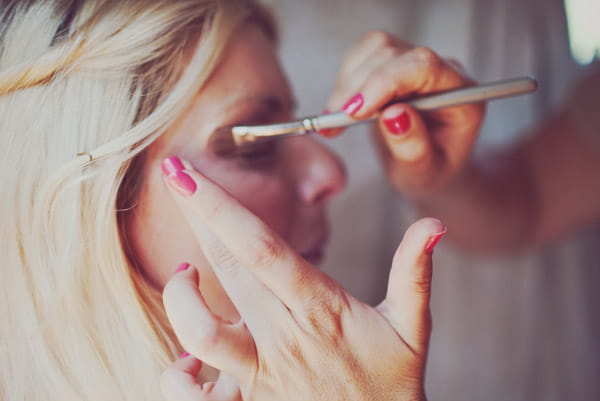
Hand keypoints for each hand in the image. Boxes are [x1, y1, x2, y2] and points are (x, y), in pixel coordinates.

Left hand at [159, 157, 445, 400]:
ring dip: (180, 298)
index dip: (219, 206)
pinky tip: (184, 360)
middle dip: (194, 216)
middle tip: (175, 179)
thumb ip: (414, 273)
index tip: (185, 171)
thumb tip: (433, 223)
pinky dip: (176, 376)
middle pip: (227, 267)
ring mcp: (262, 377)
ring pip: (200, 333)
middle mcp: (285, 338)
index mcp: (320, 308)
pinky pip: (193, 396)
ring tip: (184, 275)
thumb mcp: (412, 329)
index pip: (262, 246)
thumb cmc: (391, 386)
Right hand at [323, 31, 484, 198]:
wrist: (427, 168)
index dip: (384, 82)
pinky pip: (364, 54)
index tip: (354, 112)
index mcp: (461, 95)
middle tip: (335, 124)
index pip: (424, 66)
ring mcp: (417, 64)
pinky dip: (345, 80)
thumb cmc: (429, 173)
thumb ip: (413, 147)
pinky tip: (342, 109)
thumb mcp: (424, 174)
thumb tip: (393, 115)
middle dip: (359, 87)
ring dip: (348, 83)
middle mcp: (442, 71)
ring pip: (376, 48)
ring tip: (337, 121)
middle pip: (394, 53)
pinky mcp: (395, 63)